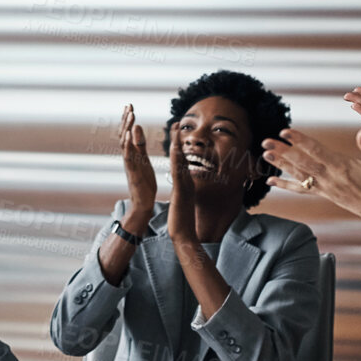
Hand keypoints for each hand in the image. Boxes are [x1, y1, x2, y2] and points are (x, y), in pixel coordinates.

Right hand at [118, 104, 156, 210]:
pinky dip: (128, 144)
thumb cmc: (143, 181)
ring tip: (131, 115)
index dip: (127, 120)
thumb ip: (140, 145)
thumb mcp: (143, 159)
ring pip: (125, 143)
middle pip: (124, 135)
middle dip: (126, 120)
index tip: (129, 106)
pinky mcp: (133, 172)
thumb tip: (137, 128)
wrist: (142, 202)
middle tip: (129, 106)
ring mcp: (129, 164)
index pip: (127, 133)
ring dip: (127, 128)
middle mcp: (127, 157)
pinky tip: (129, 134)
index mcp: (131, 153)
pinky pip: (129, 156)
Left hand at [167, 130, 196, 247]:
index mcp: (184, 184)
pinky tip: (174, 152)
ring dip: (178, 146)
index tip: (175, 133)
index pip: (180, 161)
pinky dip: (177, 162)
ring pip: (181, 163)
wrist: (184, 237)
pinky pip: (179, 175)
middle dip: (178, 140)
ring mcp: (185, 187)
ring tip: (174, 130)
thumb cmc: (182, 221)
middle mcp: (185, 183)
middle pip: (182, 157)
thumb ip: (184, 192)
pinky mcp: (181, 193)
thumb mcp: (182, 202)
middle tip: (176, 123)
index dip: (178, 146)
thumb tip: (184, 185)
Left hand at [261, 127, 360, 231]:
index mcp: (343, 167)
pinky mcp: (325, 194)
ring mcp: (325, 188)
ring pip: (299, 175)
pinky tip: (270, 182)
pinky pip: (302, 190)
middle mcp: (330, 179)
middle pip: (302, 163)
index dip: (300, 141)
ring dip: (281, 165)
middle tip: (265, 141)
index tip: (285, 132)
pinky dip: (285, 186)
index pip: (316, 151)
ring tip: (265, 155)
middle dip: (283, 152)